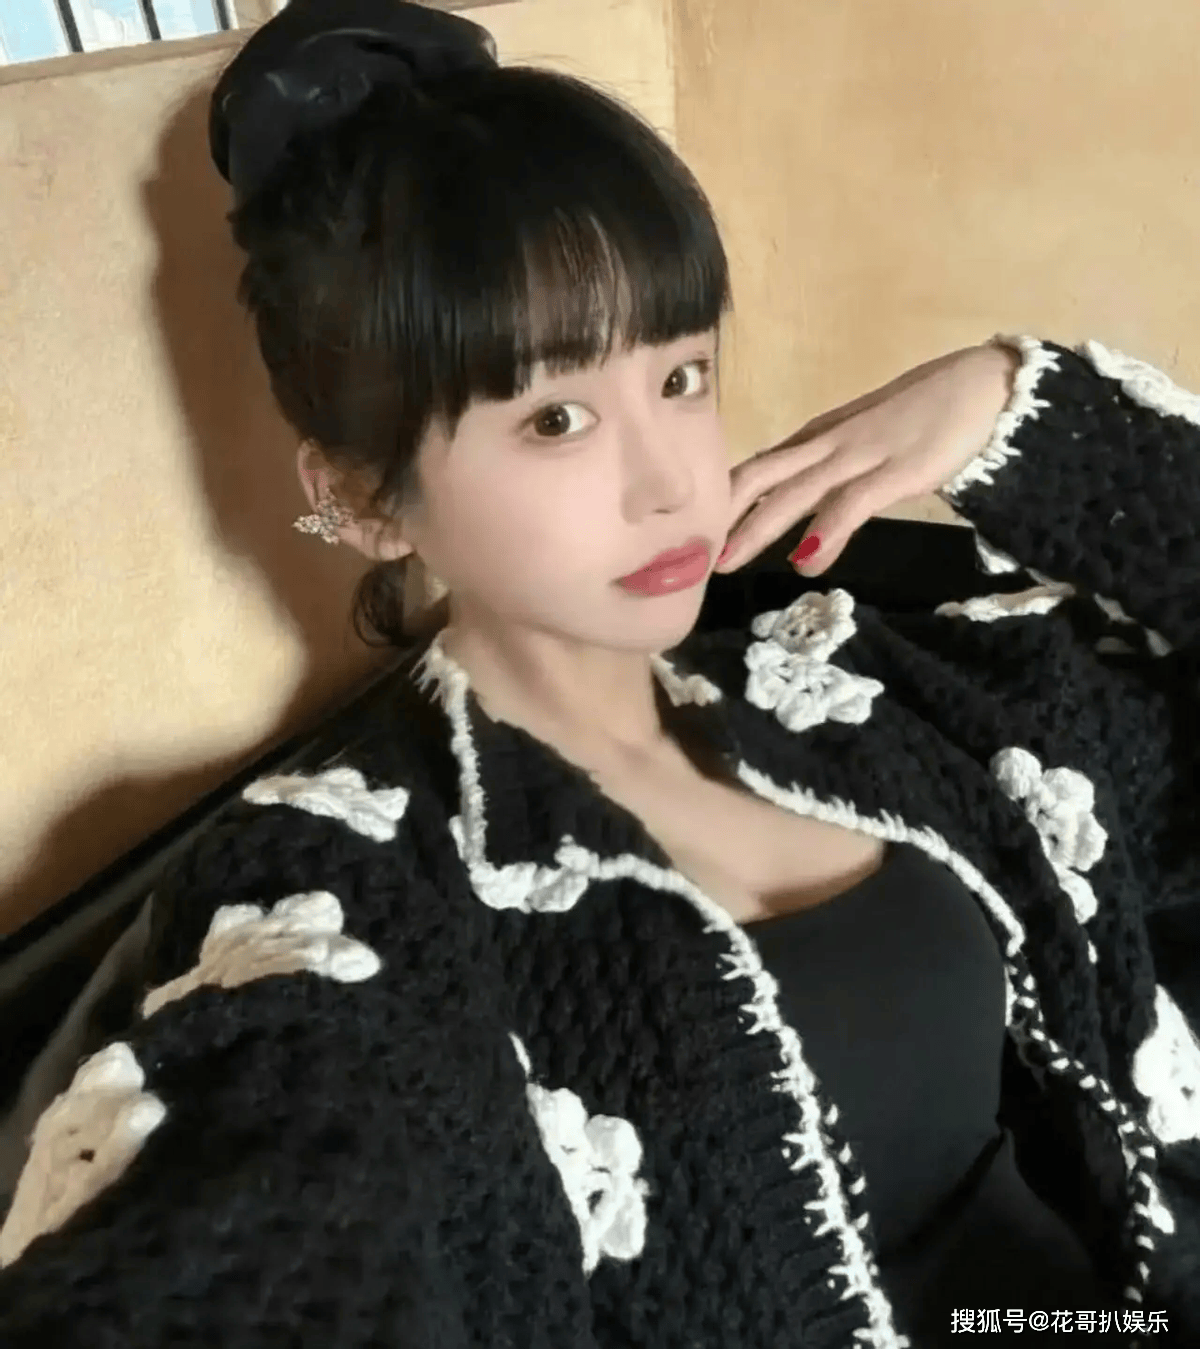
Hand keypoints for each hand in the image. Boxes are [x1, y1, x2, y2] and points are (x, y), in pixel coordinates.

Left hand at [714, 342, 1019, 575]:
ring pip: (796, 492)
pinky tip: (806, 559)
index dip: (723, 496)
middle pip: (762, 476)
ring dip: (759, 528)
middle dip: (724, 514)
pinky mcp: (898, 470)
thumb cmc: (927, 413)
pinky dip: (828, 531)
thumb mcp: (865, 440)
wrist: (985, 386)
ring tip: (728, 562)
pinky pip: (854, 503)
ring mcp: (862, 455)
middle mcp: (829, 443)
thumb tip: (804, 506)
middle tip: (689, 552)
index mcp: (820, 437)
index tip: (692, 528)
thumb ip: (833, 467)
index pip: (759, 466)